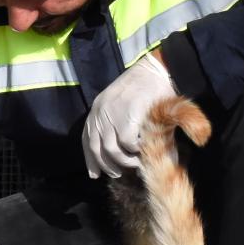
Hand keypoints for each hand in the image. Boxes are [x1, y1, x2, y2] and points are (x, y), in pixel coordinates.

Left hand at [81, 52, 176, 178]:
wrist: (156, 70)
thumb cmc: (144, 87)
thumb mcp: (123, 103)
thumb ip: (117, 123)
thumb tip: (121, 150)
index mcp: (97, 110)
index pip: (87, 139)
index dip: (90, 159)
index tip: (94, 174)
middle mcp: (100, 114)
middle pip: (97, 149)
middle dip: (106, 165)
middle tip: (118, 174)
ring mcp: (112, 117)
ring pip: (112, 151)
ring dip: (123, 162)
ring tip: (135, 164)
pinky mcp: (127, 119)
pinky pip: (128, 145)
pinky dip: (135, 152)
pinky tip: (143, 152)